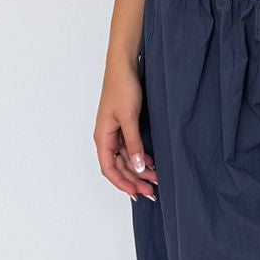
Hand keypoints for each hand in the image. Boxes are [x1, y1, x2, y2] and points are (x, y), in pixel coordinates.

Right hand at [95, 56, 157, 200]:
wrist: (125, 66)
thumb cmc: (122, 87)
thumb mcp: (129, 118)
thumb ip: (134, 144)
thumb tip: (136, 167)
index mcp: (103, 137)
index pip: (109, 169)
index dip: (122, 183)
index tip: (137, 193)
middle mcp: (107, 138)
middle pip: (119, 167)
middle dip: (134, 180)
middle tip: (152, 191)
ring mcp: (116, 133)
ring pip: (126, 159)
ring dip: (140, 170)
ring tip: (156, 180)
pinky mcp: (125, 126)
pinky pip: (131, 149)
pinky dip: (141, 158)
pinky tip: (152, 164)